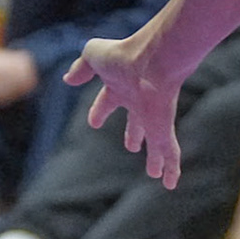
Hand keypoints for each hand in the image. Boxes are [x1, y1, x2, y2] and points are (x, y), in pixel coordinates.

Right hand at [63, 36, 184, 187]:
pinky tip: (170, 183)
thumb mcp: (92, 56)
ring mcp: (152, 117)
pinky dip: (171, 168)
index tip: (94, 122)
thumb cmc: (122, 55)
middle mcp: (138, 102)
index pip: (108, 101)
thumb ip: (81, 68)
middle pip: (136, 122)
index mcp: (120, 85)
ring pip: (155, 141)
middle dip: (134, 134)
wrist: (153, 59)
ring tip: (154, 173)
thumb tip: (68, 79)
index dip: (101, 111)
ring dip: (155, 158)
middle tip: (132, 147)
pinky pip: (168, 152)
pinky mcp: (163, 128)